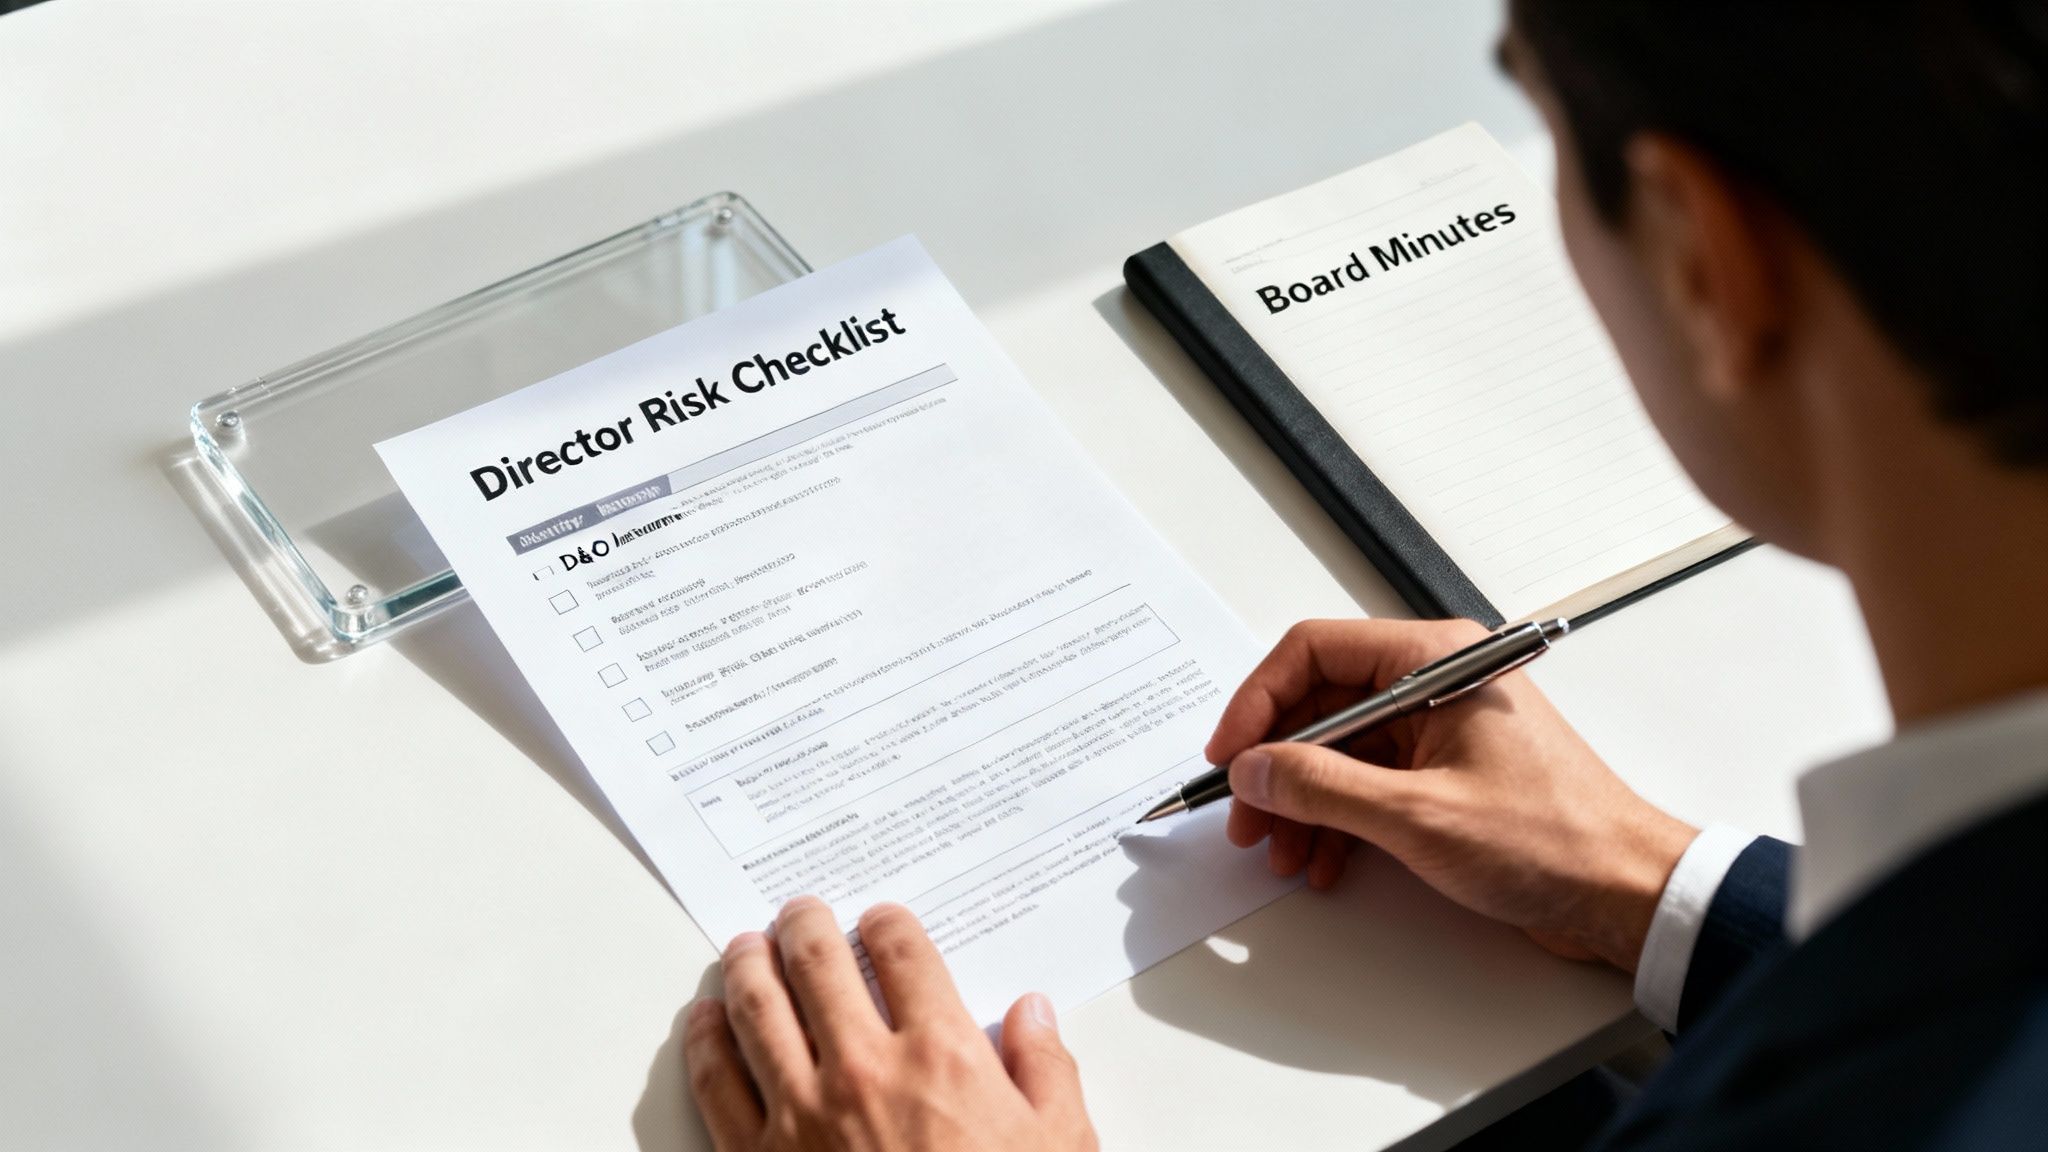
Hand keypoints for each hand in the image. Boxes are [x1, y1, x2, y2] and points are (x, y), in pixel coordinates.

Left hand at [684, 896, 1096, 1151]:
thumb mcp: (1059, 1143)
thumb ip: (1045, 1069)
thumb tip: (1032, 1014)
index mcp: (941, 1056)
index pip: (902, 953)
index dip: (888, 923)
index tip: (881, 920)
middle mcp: (863, 1071)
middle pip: (818, 963)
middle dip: (806, 925)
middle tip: (801, 913)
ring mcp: (802, 1115)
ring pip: (757, 1009)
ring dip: (749, 965)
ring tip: (748, 947)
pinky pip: (718, 1083)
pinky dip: (705, 1041)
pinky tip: (705, 1021)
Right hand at [1207, 618, 1697, 970]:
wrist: (1624, 893)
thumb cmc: (1555, 838)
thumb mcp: (1418, 815)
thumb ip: (1323, 787)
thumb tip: (1256, 769)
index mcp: (1435, 659)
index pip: (1313, 651)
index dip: (1258, 701)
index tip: (1229, 754)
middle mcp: (1434, 681)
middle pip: (1319, 704)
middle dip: (1276, 766)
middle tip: (1246, 816)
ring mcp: (1438, 728)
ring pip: (1337, 750)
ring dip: (1301, 802)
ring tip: (1282, 851)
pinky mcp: (1443, 773)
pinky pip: (1366, 783)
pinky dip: (1336, 821)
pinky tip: (1323, 860)